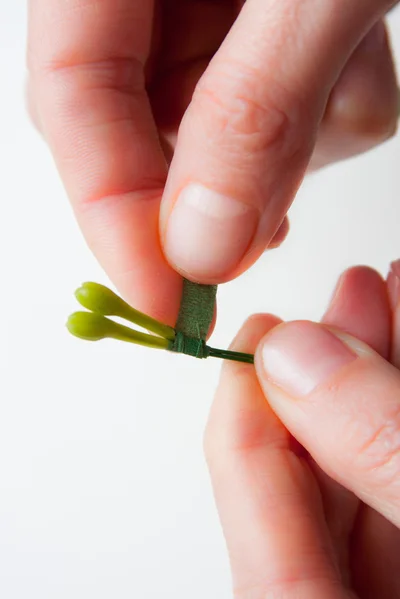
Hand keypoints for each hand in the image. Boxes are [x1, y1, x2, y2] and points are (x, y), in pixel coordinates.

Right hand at [27, 1, 397, 324]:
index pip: (73, 102)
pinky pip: (274, 110)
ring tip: (343, 67)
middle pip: (140, 129)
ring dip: (287, 142)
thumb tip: (204, 246)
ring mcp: (206, 13)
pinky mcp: (260, 34)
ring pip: (218, 133)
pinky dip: (321, 116)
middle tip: (262, 229)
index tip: (164, 301)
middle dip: (211, 187)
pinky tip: (353, 62)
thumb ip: (257, 105)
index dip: (112, 215)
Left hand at [205, 260, 399, 598]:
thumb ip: (383, 447)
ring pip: (361, 472)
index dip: (248, 423)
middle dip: (330, 378)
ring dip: (373, 379)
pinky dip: (396, 408)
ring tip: (382, 300)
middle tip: (342, 301)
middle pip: (315, 491)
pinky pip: (392, 476)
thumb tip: (294, 357)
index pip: (260, 539)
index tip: (257, 335)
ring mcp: (387, 589)